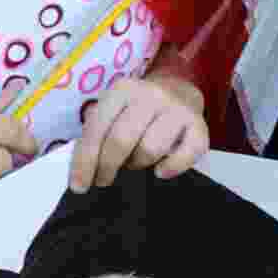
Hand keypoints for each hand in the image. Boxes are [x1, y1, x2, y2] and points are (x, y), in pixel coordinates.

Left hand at [68, 75, 208, 191]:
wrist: (178, 91)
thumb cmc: (135, 110)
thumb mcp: (112, 111)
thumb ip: (96, 134)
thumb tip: (80, 174)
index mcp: (121, 90)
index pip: (97, 129)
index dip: (85, 161)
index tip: (79, 186)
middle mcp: (149, 95)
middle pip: (121, 140)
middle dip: (108, 167)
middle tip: (104, 180)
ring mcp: (176, 108)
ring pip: (150, 149)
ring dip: (138, 164)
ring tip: (135, 162)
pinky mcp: (199, 125)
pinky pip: (185, 154)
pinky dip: (171, 168)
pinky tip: (160, 171)